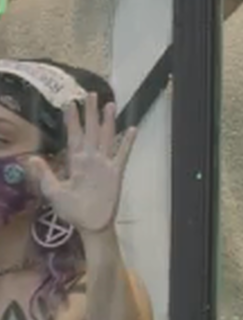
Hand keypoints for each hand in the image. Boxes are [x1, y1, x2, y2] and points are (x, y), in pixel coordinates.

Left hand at [26, 95, 135, 234]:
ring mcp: (104, 165)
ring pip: (106, 137)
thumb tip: (32, 157)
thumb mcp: (52, 191)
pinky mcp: (116, 173)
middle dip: (90, 112)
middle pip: (90, 131)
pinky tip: (132, 129)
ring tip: (110, 104)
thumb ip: (45, 173)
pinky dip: (127, 142)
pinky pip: (122, 154)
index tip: (70, 103)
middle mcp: (90, 159)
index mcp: (75, 162)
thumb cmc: (71, 210)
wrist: (90, 225)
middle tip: (91, 95)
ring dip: (108, 121)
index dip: (72, 120)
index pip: (73, 136)